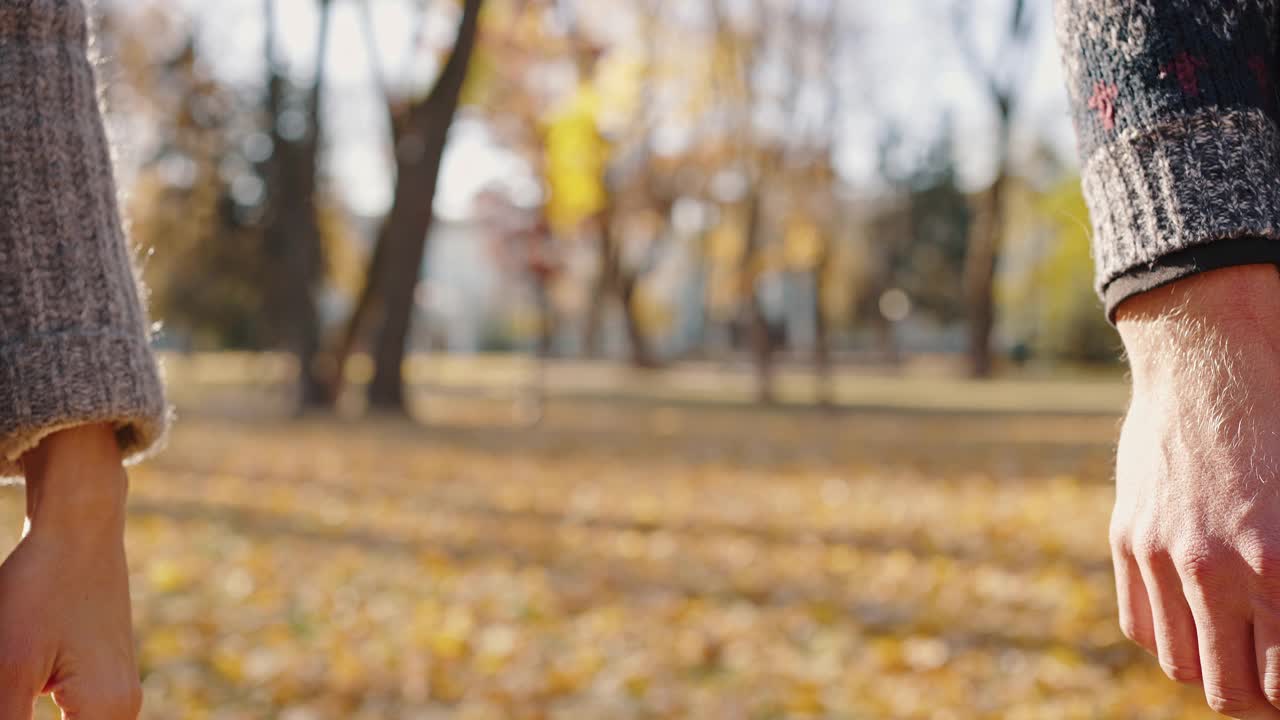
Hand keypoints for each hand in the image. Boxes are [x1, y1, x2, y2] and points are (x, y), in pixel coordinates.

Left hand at [0, 425, 140, 719]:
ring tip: (12, 675)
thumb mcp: (9, 668)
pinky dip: (29, 706)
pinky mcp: (102, 679)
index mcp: (106, 714)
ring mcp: (116, 694)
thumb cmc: (42, 590)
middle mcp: (122, 710)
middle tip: (9, 681)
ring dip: (22, 708)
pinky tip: (16, 685)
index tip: (8, 694)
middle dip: (19, 712)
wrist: (80, 529)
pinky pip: (72, 714)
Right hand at [1113, 264, 1279, 717]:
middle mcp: (1216, 570)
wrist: (1210, 366)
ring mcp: (1162, 556)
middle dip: (1255, 696)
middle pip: (1231, 690)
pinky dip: (1167, 634)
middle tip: (1270, 679)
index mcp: (1278, 566)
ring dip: (1210, 667)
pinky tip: (1193, 614)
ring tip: (1233, 647)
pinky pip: (1140, 622)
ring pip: (1181, 664)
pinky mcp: (1128, 538)